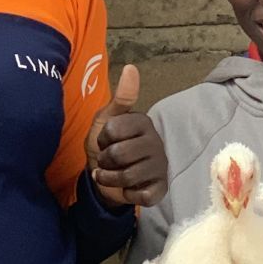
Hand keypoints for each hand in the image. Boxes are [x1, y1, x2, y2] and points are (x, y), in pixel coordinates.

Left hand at [87, 63, 166, 208]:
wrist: (107, 179)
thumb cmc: (107, 146)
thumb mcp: (107, 120)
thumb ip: (121, 97)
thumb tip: (132, 68)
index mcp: (143, 122)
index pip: (112, 130)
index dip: (102, 139)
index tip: (105, 141)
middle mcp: (156, 142)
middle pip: (118, 154)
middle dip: (104, 161)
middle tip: (107, 161)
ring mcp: (160, 166)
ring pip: (127, 176)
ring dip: (110, 179)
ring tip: (111, 175)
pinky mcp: (161, 188)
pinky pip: (141, 195)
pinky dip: (128, 194)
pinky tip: (128, 189)